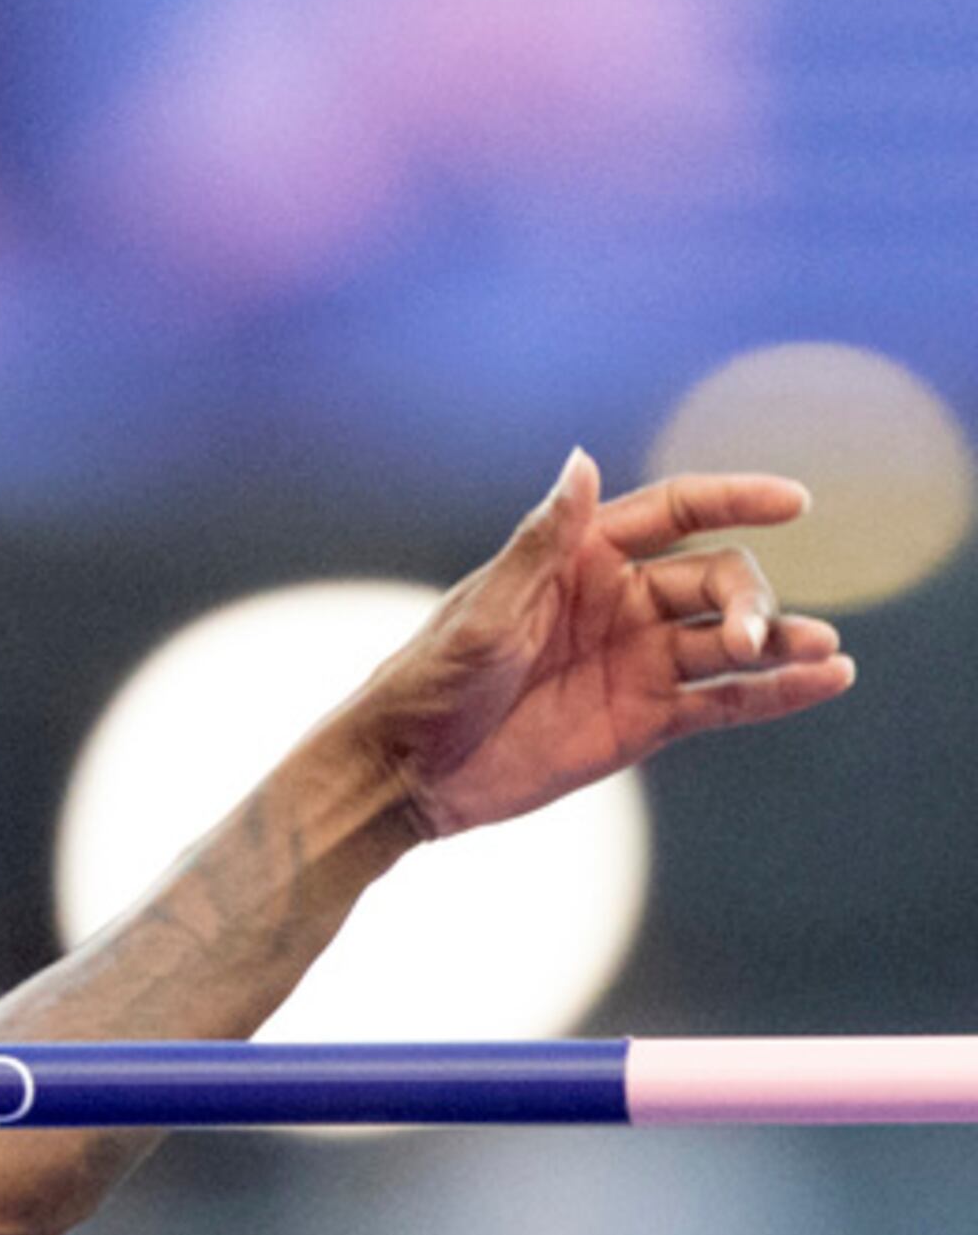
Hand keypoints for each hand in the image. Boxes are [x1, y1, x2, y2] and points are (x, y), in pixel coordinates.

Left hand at [346, 450, 853, 838]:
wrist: (407, 772)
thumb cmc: (428, 681)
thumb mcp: (486, 612)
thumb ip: (544, 544)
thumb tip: (582, 462)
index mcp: (580, 560)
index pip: (675, 511)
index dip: (734, 498)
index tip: (793, 500)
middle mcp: (620, 603)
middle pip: (715, 579)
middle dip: (748, 599)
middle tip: (748, 638)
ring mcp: (637, 662)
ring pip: (730, 641)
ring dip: (782, 640)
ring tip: (822, 652)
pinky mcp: (645, 720)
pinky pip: (724, 702)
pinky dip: (776, 692)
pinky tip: (828, 680)